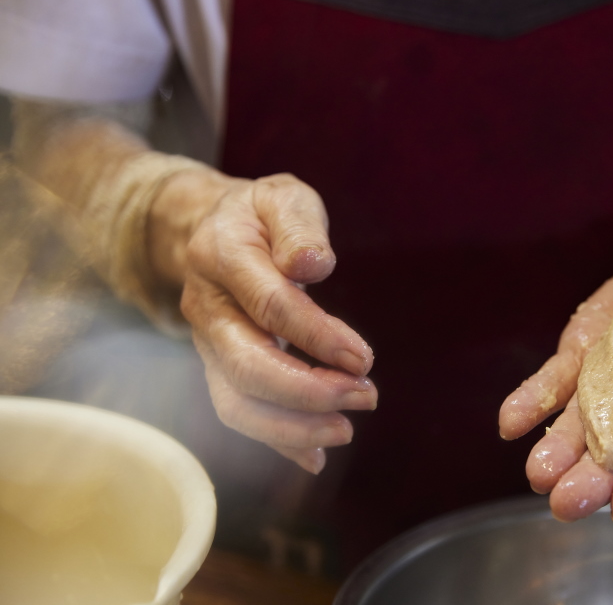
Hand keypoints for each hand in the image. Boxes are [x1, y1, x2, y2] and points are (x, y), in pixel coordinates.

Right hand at [151, 171, 376, 473]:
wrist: (208, 230)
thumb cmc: (260, 215)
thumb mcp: (283, 197)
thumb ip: (299, 225)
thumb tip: (313, 264)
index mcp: (223, 256)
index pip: (270, 305)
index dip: (317, 336)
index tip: (363, 358)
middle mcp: (207, 307)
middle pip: (245, 365)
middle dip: (307, 391)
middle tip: (365, 397)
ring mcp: (208, 344)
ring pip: (235, 402)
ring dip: (291, 427)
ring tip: (345, 429)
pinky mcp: (219, 368)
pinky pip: (240, 412)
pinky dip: (276, 441)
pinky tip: (316, 456)